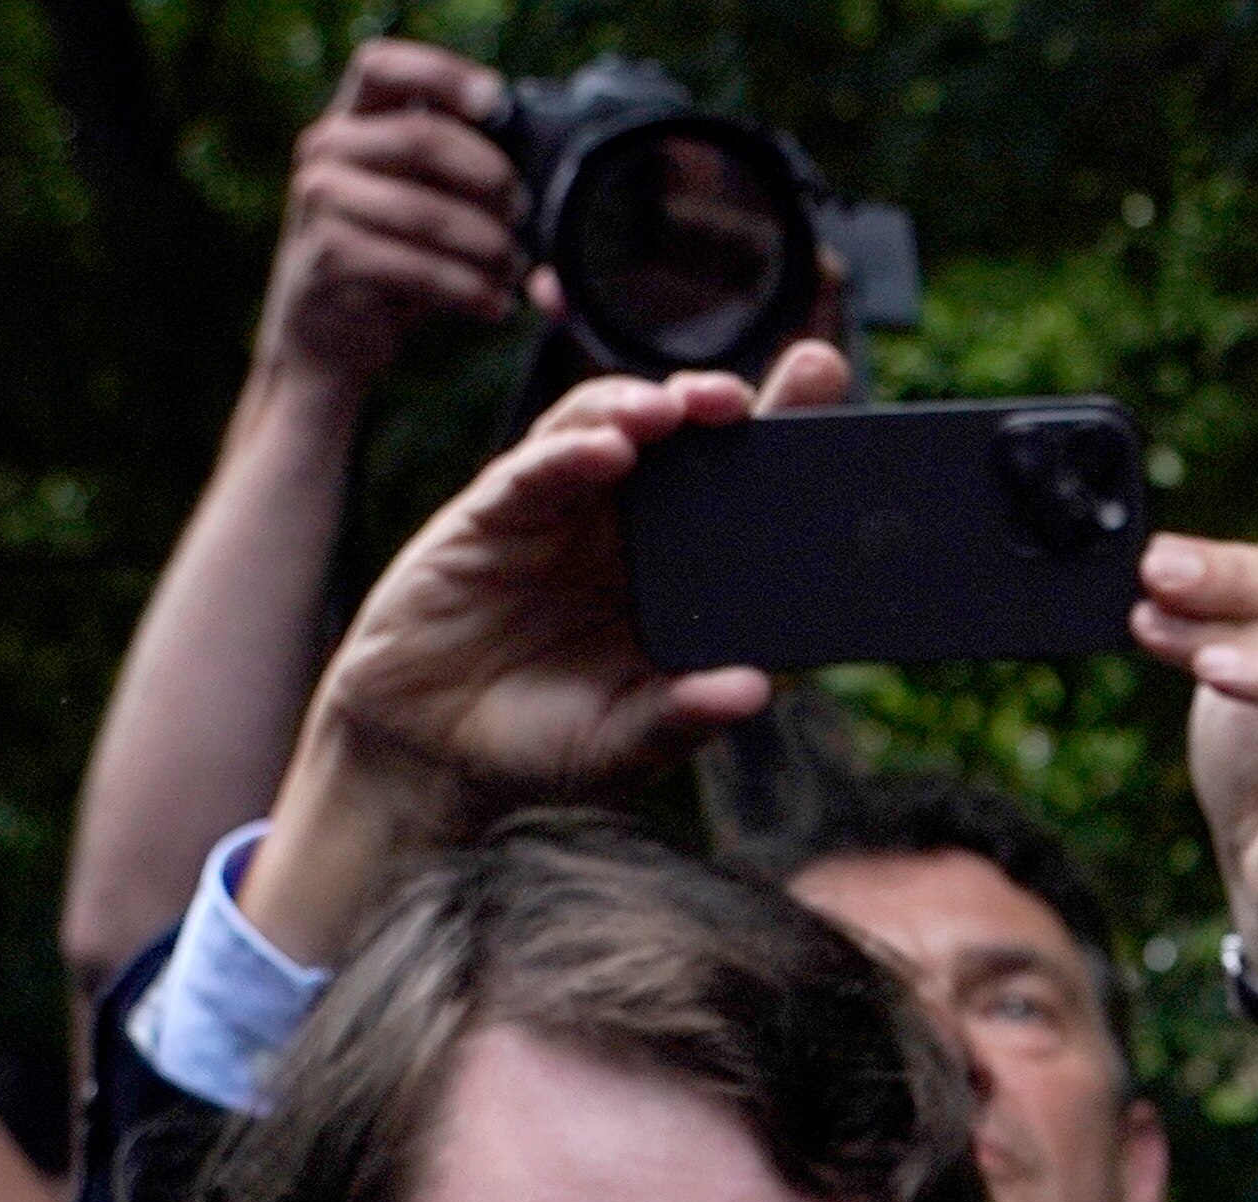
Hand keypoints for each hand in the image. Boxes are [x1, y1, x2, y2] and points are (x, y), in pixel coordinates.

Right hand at [247, 340, 854, 965]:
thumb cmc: (542, 743)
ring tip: (678, 411)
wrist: (431, 755)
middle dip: (724, 404)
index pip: (739, 495)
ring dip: (646, 408)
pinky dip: (568, 453)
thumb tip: (753, 691)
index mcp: (677, 573)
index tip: (827, 409)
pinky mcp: (494, 515)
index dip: (781, 443)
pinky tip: (605, 450)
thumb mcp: (625, 743)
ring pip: (609, 430)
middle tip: (764, 390)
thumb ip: (683, 717)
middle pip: (684, 441)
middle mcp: (626, 529)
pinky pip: (534, 469)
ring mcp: (562, 513)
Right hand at [250, 41, 523, 406]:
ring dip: (487, 243)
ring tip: (515, 269)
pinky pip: (419, 269)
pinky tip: (495, 305)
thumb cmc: (386, 262)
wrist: (322, 340)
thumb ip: (452, 171)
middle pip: (420, 137)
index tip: (498, 102)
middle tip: (524, 211)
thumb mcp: (415, 202)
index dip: (441, 73)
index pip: (382, 66)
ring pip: (425, 211)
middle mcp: (324, 151)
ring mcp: (319, 205)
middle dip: (488, 175)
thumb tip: (535, 165)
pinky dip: (470, 289)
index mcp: (347, 121)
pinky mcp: (329, 261)